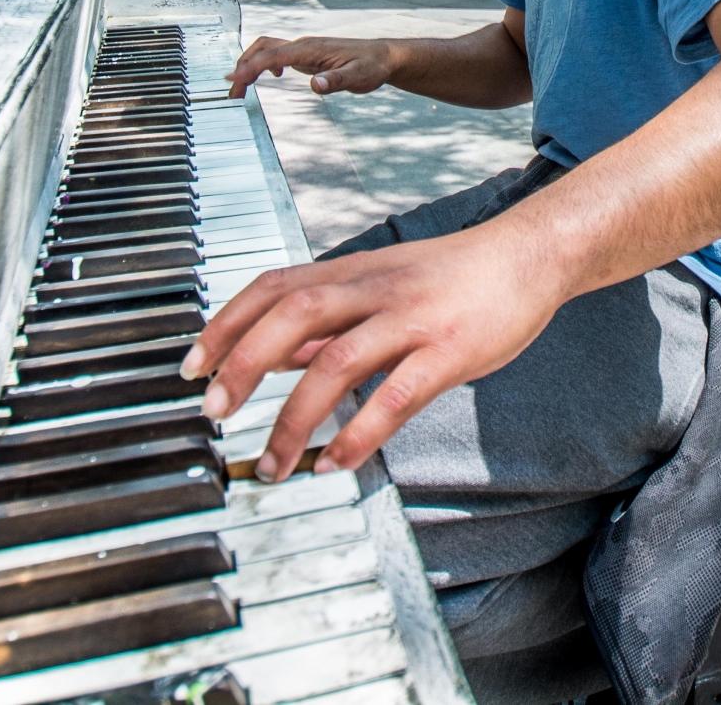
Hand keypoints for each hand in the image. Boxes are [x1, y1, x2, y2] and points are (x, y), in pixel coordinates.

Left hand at [178, 221, 566, 481]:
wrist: (529, 255)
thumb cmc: (452, 276)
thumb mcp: (381, 284)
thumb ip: (328, 319)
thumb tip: (273, 353)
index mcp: (351, 271)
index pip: (272, 287)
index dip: (225, 324)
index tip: (192, 366)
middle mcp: (373, 289)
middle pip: (292, 315)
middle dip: (243, 364)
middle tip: (214, 412)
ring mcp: (411, 319)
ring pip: (336, 361)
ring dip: (294, 417)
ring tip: (272, 464)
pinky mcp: (448, 351)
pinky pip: (395, 396)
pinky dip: (357, 433)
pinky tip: (334, 462)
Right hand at [228, 34, 397, 98]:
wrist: (383, 57)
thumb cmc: (372, 66)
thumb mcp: (359, 77)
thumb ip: (336, 80)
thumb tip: (315, 85)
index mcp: (311, 49)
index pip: (273, 56)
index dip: (252, 67)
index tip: (235, 81)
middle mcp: (304, 45)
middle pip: (263, 48)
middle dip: (244, 66)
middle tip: (233, 91)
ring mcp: (304, 49)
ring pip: (268, 49)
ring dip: (250, 64)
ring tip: (240, 87)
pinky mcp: (307, 55)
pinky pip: (278, 54)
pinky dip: (263, 63)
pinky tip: (268, 78)